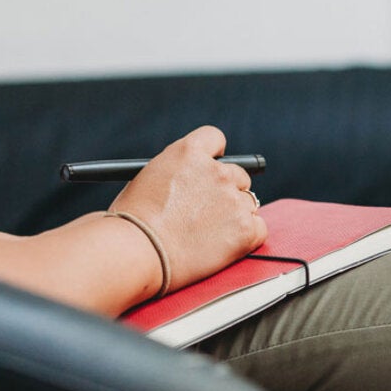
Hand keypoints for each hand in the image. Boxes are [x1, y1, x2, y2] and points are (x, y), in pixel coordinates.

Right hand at [108, 126, 266, 291]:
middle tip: (208, 213)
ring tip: (207, 235)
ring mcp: (233, 199)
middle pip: (238, 175)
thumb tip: (186, 184)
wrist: (137, 252)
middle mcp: (216, 171)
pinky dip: (246, 237)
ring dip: (234, 216)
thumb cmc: (132, 223)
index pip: (215, 139)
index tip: (213, 167)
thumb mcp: (147, 180)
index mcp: (188, 153)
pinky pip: (258, 228)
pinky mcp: (245, 228)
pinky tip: (223, 246)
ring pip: (248, 203)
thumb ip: (174, 174)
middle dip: (226, 192)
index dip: (215, 155)